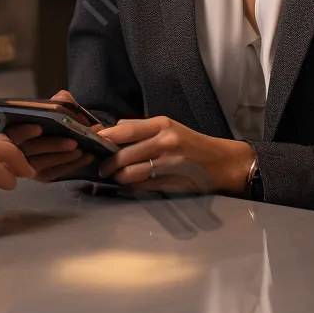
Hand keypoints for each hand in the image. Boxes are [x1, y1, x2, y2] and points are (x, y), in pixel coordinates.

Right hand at [0, 89, 101, 182]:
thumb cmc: (43, 120)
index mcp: (10, 131)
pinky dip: (70, 166)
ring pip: (42, 164)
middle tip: (73, 142)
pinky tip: (85, 158)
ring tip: (81, 150)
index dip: (24, 132)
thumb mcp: (45, 109)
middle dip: (53, 146)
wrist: (46, 136)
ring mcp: (25, 166)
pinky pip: (53, 173)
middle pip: (31, 150)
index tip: (39, 127)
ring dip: (63, 158)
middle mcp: (14, 151)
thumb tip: (61, 97)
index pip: (13, 133)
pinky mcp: (38, 175)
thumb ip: (53, 102)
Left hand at [96, 116, 255, 194]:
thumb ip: (141, 129)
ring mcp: (168, 164)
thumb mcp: (168, 126)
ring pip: (130, 173)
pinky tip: (129, 185)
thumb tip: (111, 132)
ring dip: (118, 177)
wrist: (220, 162)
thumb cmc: (190, 142)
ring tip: (116, 177)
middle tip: (102, 167)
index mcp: (161, 125)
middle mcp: (164, 142)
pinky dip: (131, 187)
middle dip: (108, 163)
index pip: (124, 130)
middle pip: (123, 155)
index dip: (105, 138)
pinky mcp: (171, 183)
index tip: (94, 143)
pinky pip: (141, 187)